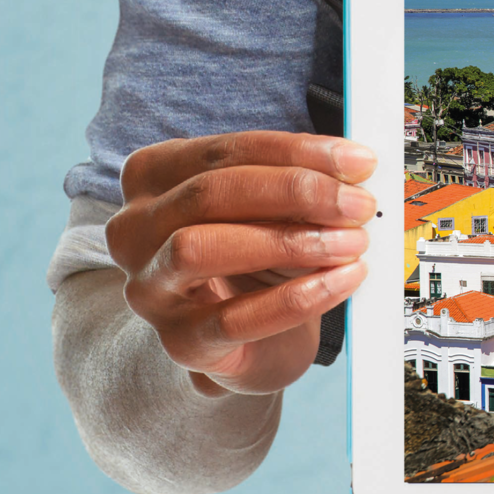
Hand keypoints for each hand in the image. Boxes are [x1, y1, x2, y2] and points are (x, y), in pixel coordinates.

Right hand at [105, 131, 376, 395]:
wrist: (243, 342)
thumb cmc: (255, 261)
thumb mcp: (271, 211)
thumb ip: (299, 186)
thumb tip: (353, 171)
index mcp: (153, 177)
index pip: (224, 151)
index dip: (298, 153)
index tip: (357, 161)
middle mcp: (136, 229)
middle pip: (209, 193)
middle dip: (295, 192)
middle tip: (356, 203)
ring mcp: (150, 288)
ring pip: (199, 249)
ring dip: (288, 242)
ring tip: (350, 243)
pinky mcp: (181, 341)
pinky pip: (234, 319)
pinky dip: (297, 298)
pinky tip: (341, 282)